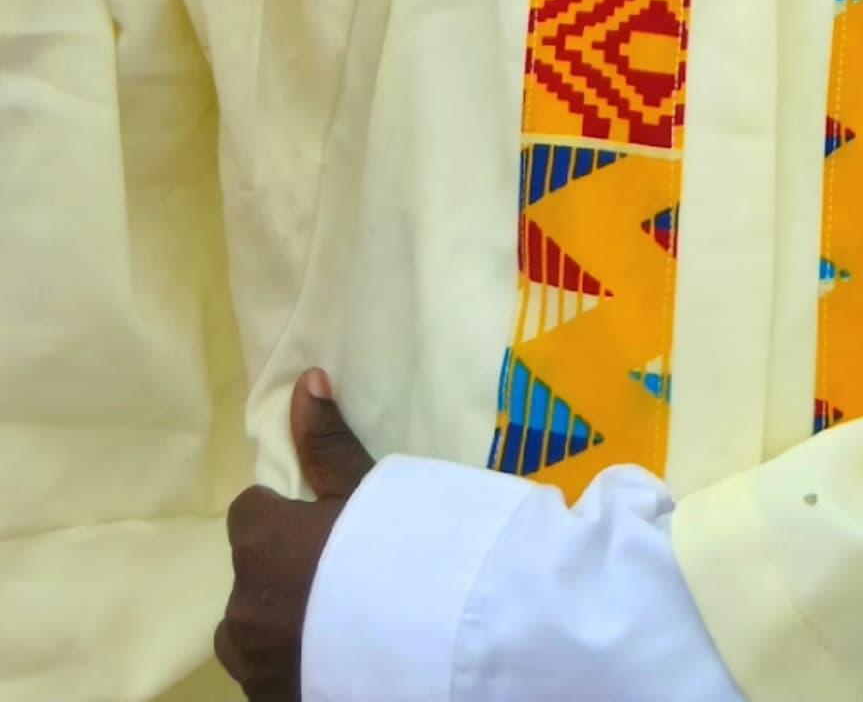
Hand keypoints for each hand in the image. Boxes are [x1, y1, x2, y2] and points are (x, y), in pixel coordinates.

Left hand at [216, 374, 374, 701]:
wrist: (433, 644)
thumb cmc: (397, 551)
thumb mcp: (367, 490)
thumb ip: (327, 442)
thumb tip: (306, 378)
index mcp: (258, 545)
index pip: (249, 514)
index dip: (286, 516)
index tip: (326, 527)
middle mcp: (240, 610)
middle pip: (250, 578)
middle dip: (283, 575)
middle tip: (341, 578)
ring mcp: (253, 668)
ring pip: (252, 634)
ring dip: (279, 626)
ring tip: (338, 624)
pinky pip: (269, 676)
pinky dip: (292, 666)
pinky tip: (336, 656)